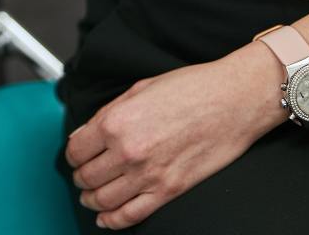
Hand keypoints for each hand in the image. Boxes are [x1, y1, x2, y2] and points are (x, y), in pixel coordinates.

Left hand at [65, 42, 288, 228]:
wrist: (234, 99)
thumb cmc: (192, 88)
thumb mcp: (139, 89)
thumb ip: (107, 113)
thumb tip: (84, 134)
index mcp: (115, 122)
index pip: (76, 150)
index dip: (74, 155)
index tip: (78, 156)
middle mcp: (127, 151)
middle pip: (87, 177)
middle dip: (81, 177)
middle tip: (83, 175)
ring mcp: (148, 174)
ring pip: (104, 199)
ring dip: (92, 200)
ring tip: (92, 196)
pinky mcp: (170, 190)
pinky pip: (132, 214)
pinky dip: (114, 220)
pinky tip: (107, 218)